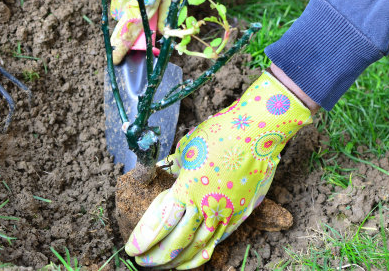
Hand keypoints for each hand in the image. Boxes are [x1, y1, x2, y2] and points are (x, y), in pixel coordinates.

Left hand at [125, 72, 311, 268]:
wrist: (258, 132)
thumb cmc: (219, 134)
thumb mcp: (187, 148)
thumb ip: (174, 166)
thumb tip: (164, 170)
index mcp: (187, 190)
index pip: (159, 225)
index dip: (143, 240)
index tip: (131, 249)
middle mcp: (206, 207)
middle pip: (176, 243)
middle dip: (156, 257)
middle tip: (141, 262)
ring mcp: (225, 213)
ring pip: (198, 248)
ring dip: (177, 261)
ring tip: (163, 268)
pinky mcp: (240, 214)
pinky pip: (218, 241)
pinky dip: (202, 254)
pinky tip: (192, 260)